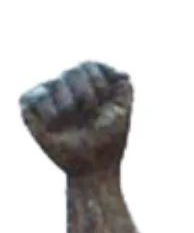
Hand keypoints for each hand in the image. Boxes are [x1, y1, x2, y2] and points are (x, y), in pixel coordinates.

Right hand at [20, 61, 132, 175]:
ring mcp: (49, 97)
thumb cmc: (109, 143)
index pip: (91, 65)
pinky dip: (49, 111)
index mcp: (89, 88)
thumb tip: (123, 73)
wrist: (93, 167)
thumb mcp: (122, 114)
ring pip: (56, 82)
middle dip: (88, 94)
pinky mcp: (30, 108)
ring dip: (70, 104)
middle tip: (91, 113)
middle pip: (75, 70)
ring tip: (73, 121)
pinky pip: (35, 96)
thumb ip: (124, 90)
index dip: (100, 80)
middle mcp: (68, 89)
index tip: (106, 97)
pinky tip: (55, 124)